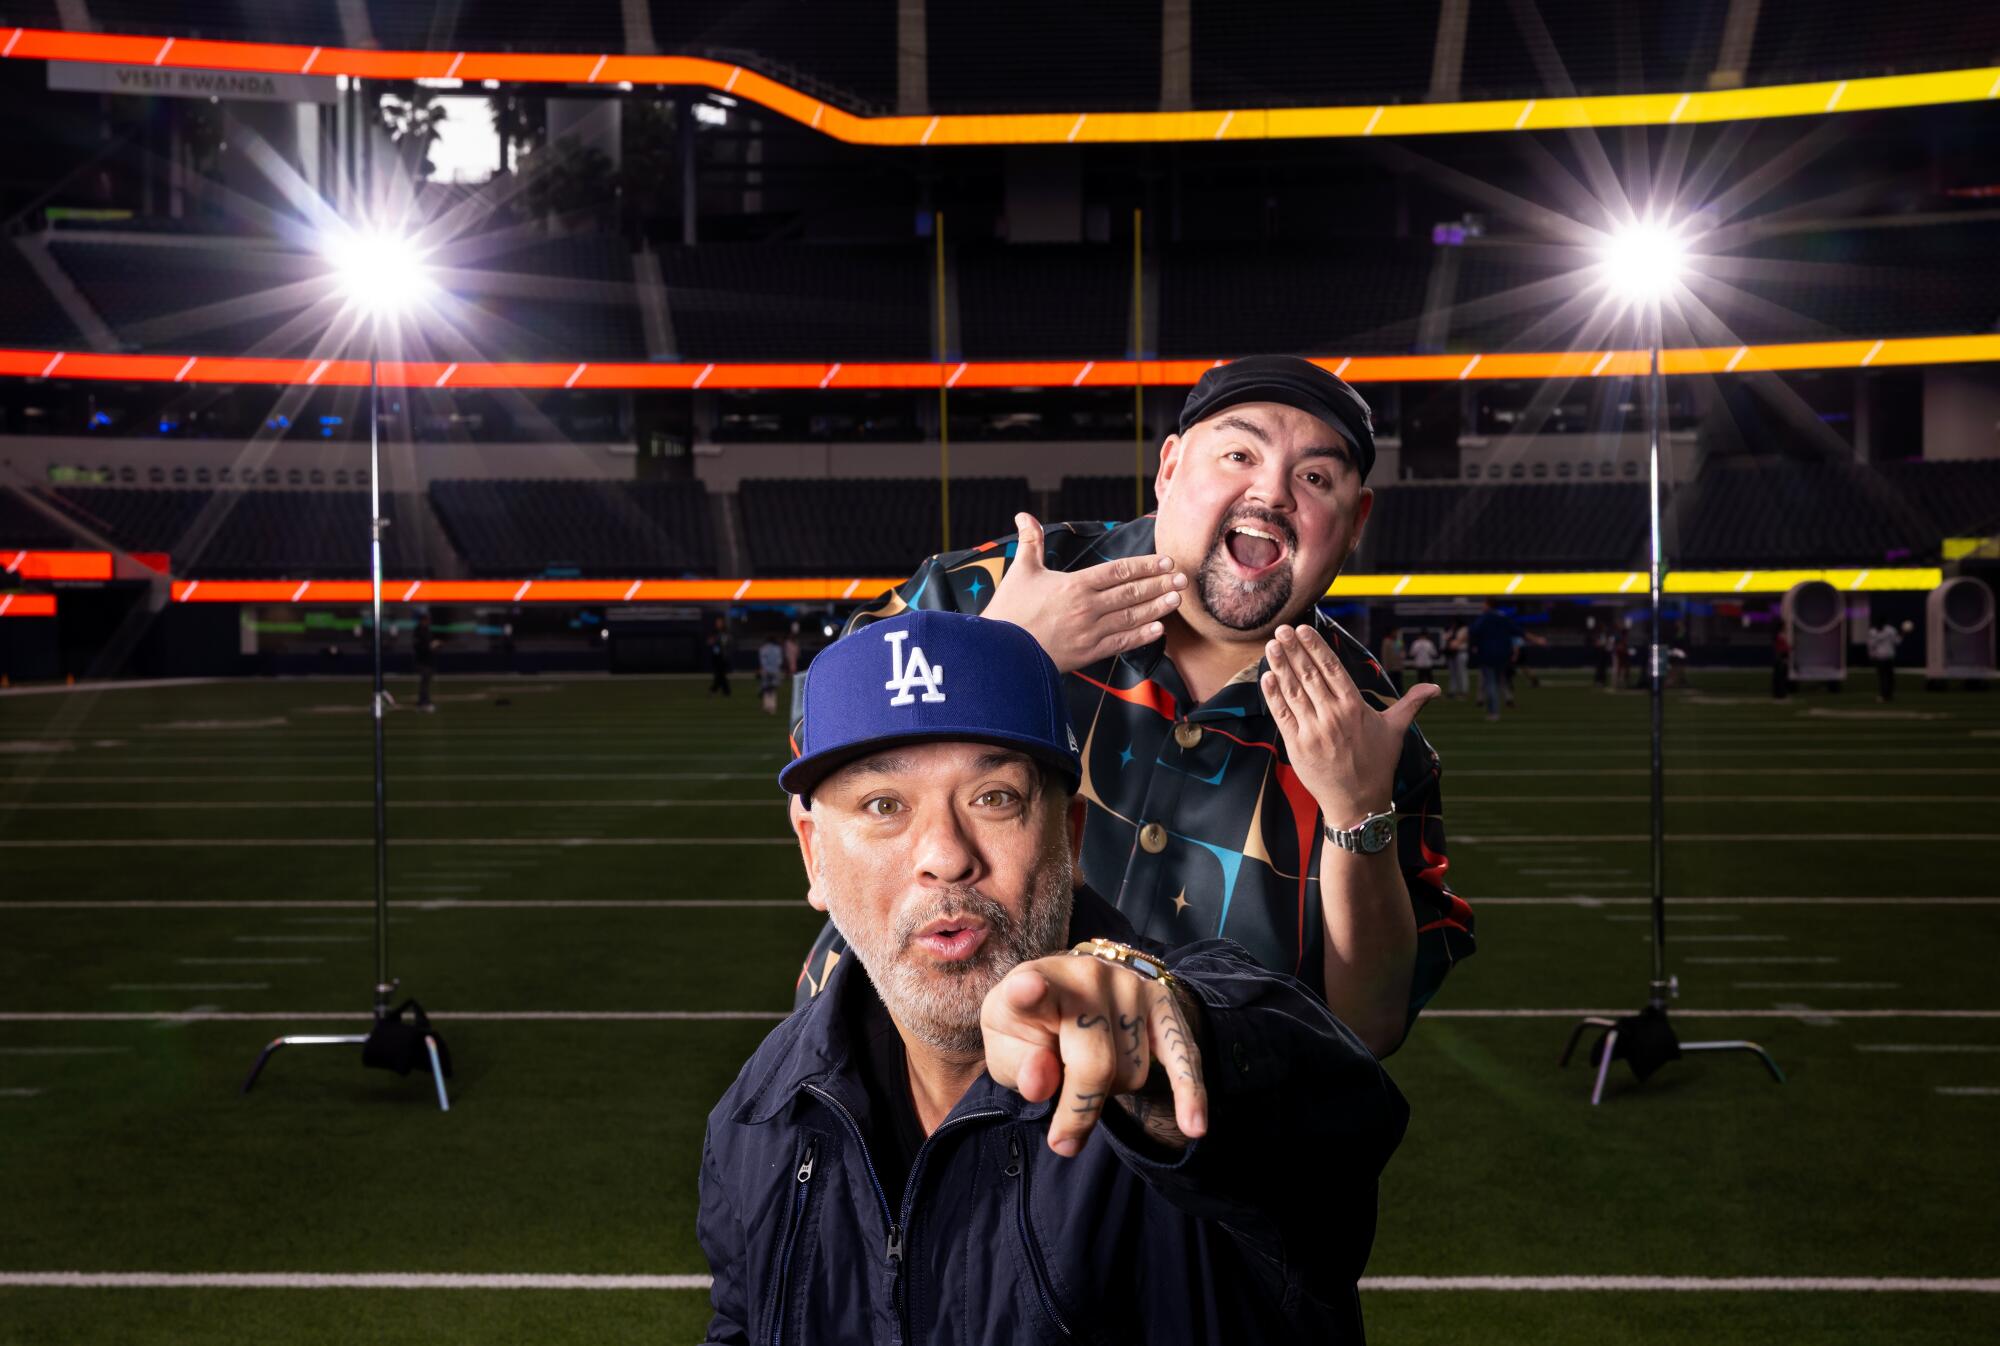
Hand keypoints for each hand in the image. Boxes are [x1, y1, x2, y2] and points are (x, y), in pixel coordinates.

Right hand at [979, 514, 1185, 673]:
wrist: (1002, 653)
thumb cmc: (1010, 611)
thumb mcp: (1020, 572)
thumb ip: (1030, 542)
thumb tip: (1023, 515)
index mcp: (1074, 585)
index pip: (1118, 571)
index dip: (1145, 566)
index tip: (1165, 561)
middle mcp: (1087, 607)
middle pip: (1132, 592)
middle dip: (1160, 584)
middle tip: (1183, 578)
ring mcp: (1090, 632)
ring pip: (1131, 617)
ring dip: (1157, 607)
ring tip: (1176, 599)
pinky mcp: (1088, 654)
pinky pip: (1121, 643)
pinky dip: (1141, 636)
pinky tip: (1158, 630)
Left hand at [982, 953, 1206, 1155]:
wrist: (1068, 992)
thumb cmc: (1032, 1027)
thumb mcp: (1007, 1047)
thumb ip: (1019, 1066)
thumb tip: (1041, 1084)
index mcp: (1034, 982)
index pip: (1028, 990)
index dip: (1028, 992)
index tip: (1027, 989)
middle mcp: (1086, 974)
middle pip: (1096, 1063)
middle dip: (1082, 1109)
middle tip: (1063, 1142)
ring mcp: (1130, 985)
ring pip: (1133, 1071)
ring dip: (1112, 1091)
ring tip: (1089, 1073)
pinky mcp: (1163, 1000)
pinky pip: (1182, 1054)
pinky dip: (1189, 1091)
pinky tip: (1193, 1125)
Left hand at [1261, 624, 1437, 823]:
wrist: (1358, 803)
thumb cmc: (1377, 765)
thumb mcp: (1396, 730)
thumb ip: (1411, 704)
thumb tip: (1436, 689)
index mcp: (1355, 707)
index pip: (1332, 669)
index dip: (1316, 647)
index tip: (1304, 629)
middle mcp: (1333, 715)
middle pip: (1309, 675)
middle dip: (1294, 649)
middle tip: (1282, 629)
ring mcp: (1313, 730)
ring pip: (1293, 691)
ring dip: (1281, 666)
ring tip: (1272, 645)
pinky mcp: (1297, 745)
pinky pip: (1282, 714)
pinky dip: (1273, 694)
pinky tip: (1267, 676)